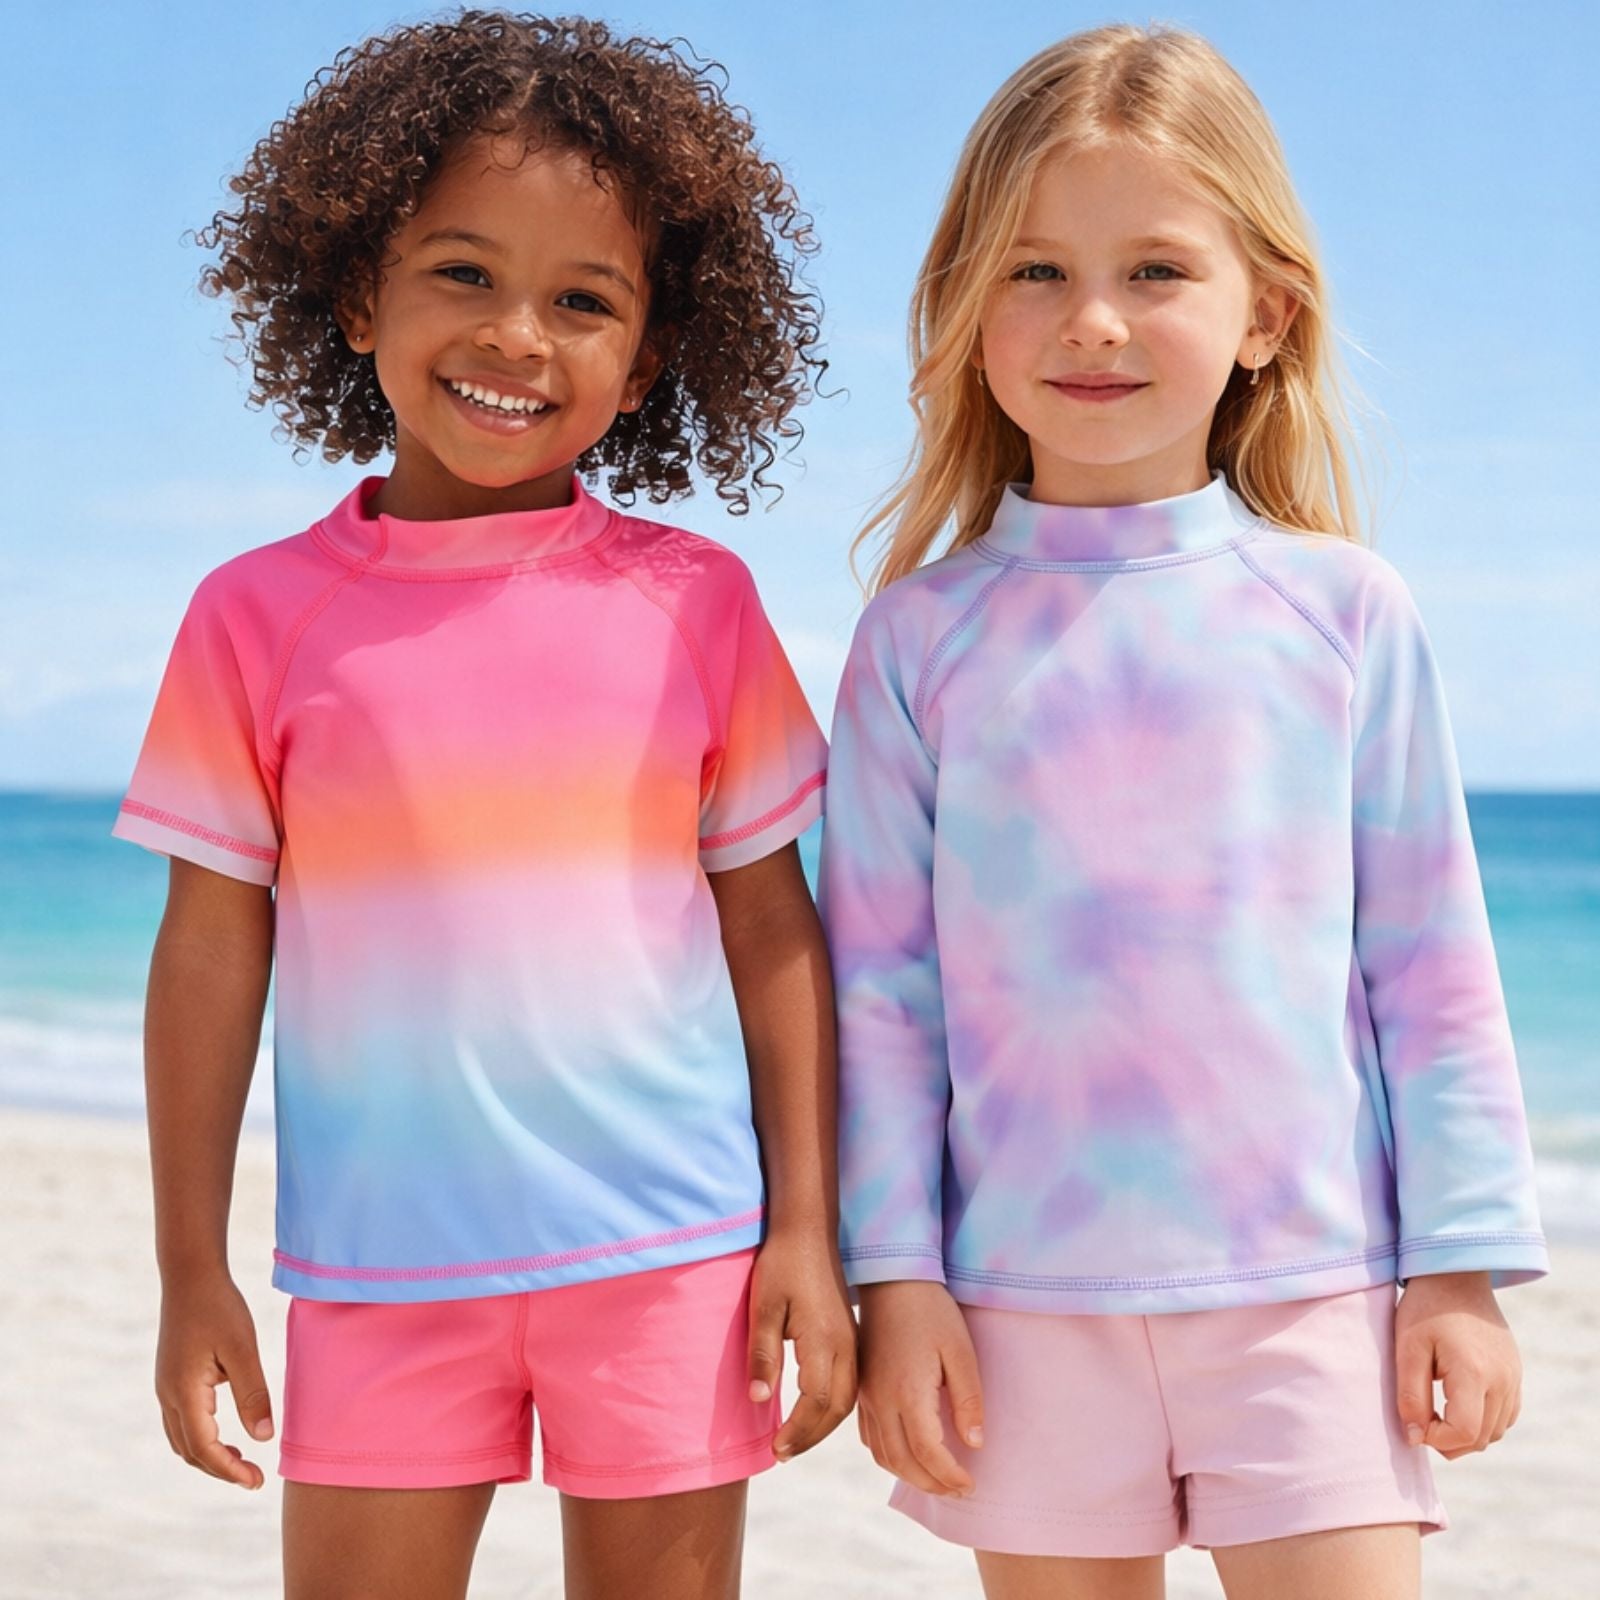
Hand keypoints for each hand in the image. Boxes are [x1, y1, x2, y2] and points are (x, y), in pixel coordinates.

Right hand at [155, 1271, 274, 1489]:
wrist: (190, 1276)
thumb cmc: (219, 1308)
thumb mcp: (242, 1349)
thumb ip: (253, 1394)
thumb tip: (264, 1437)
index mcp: (184, 1392)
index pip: (205, 1448)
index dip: (230, 1470)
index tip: (257, 1480)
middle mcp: (168, 1396)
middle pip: (190, 1451)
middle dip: (220, 1469)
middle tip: (254, 1477)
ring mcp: (165, 1388)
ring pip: (182, 1439)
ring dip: (209, 1456)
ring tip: (242, 1461)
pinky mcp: (171, 1379)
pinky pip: (182, 1422)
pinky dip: (202, 1437)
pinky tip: (227, 1433)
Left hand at [746, 1228, 857, 1458]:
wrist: (809, 1229)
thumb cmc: (783, 1264)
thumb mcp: (763, 1307)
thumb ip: (762, 1354)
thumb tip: (758, 1400)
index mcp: (824, 1340)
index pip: (815, 1401)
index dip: (796, 1430)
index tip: (774, 1447)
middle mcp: (846, 1345)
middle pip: (836, 1407)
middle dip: (811, 1435)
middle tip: (782, 1452)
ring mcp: (853, 1340)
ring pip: (848, 1398)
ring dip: (823, 1424)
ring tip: (795, 1439)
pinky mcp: (851, 1334)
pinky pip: (850, 1382)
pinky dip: (833, 1406)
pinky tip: (814, 1411)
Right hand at [857, 1280, 982, 1496]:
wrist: (892, 1277)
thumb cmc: (931, 1311)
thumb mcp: (961, 1351)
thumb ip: (968, 1400)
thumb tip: (974, 1444)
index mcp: (907, 1392)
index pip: (928, 1453)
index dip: (950, 1476)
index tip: (971, 1484)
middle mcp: (880, 1399)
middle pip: (902, 1462)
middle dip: (932, 1484)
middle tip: (959, 1489)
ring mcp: (866, 1395)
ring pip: (882, 1454)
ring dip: (910, 1475)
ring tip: (938, 1478)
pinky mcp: (861, 1388)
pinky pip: (869, 1437)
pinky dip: (890, 1456)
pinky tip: (909, 1454)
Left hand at [1395, 1270, 1521, 1458]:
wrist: (1456, 1275)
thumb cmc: (1426, 1308)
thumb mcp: (1407, 1348)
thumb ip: (1410, 1395)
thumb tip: (1415, 1438)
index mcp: (1474, 1372)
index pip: (1464, 1433)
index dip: (1436, 1439)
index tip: (1414, 1423)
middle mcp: (1502, 1380)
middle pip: (1481, 1439)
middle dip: (1448, 1441)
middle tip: (1421, 1419)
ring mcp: (1514, 1378)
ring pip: (1495, 1432)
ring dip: (1466, 1433)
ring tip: (1436, 1411)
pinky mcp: (1516, 1374)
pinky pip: (1506, 1416)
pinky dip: (1483, 1421)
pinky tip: (1458, 1404)